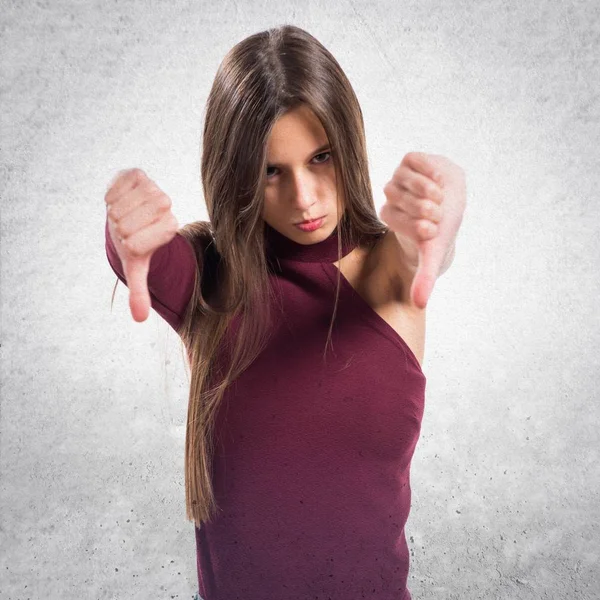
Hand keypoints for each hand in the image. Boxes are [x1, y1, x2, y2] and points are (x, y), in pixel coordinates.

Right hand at [105, 168, 178, 321]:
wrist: (130, 216)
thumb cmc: (132, 243)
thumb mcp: (135, 267)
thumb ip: (139, 291)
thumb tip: (140, 318)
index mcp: (169, 229)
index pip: (143, 241)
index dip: (132, 243)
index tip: (133, 242)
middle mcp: (165, 207)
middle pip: (133, 221)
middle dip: (123, 228)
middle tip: (127, 227)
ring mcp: (153, 188)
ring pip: (126, 204)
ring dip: (118, 211)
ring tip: (124, 215)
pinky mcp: (138, 174)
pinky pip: (119, 185)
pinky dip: (112, 193)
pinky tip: (118, 200)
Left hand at [380, 152, 465, 308]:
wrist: (452, 202)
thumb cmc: (440, 230)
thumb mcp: (433, 255)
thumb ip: (424, 277)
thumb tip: (419, 305)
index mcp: (390, 216)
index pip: (391, 216)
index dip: (414, 224)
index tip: (431, 230)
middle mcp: (390, 196)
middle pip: (396, 197)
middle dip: (423, 208)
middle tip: (438, 214)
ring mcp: (399, 176)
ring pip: (404, 178)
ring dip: (426, 189)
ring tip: (440, 198)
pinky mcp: (411, 160)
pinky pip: (413, 159)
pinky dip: (428, 168)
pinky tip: (441, 178)